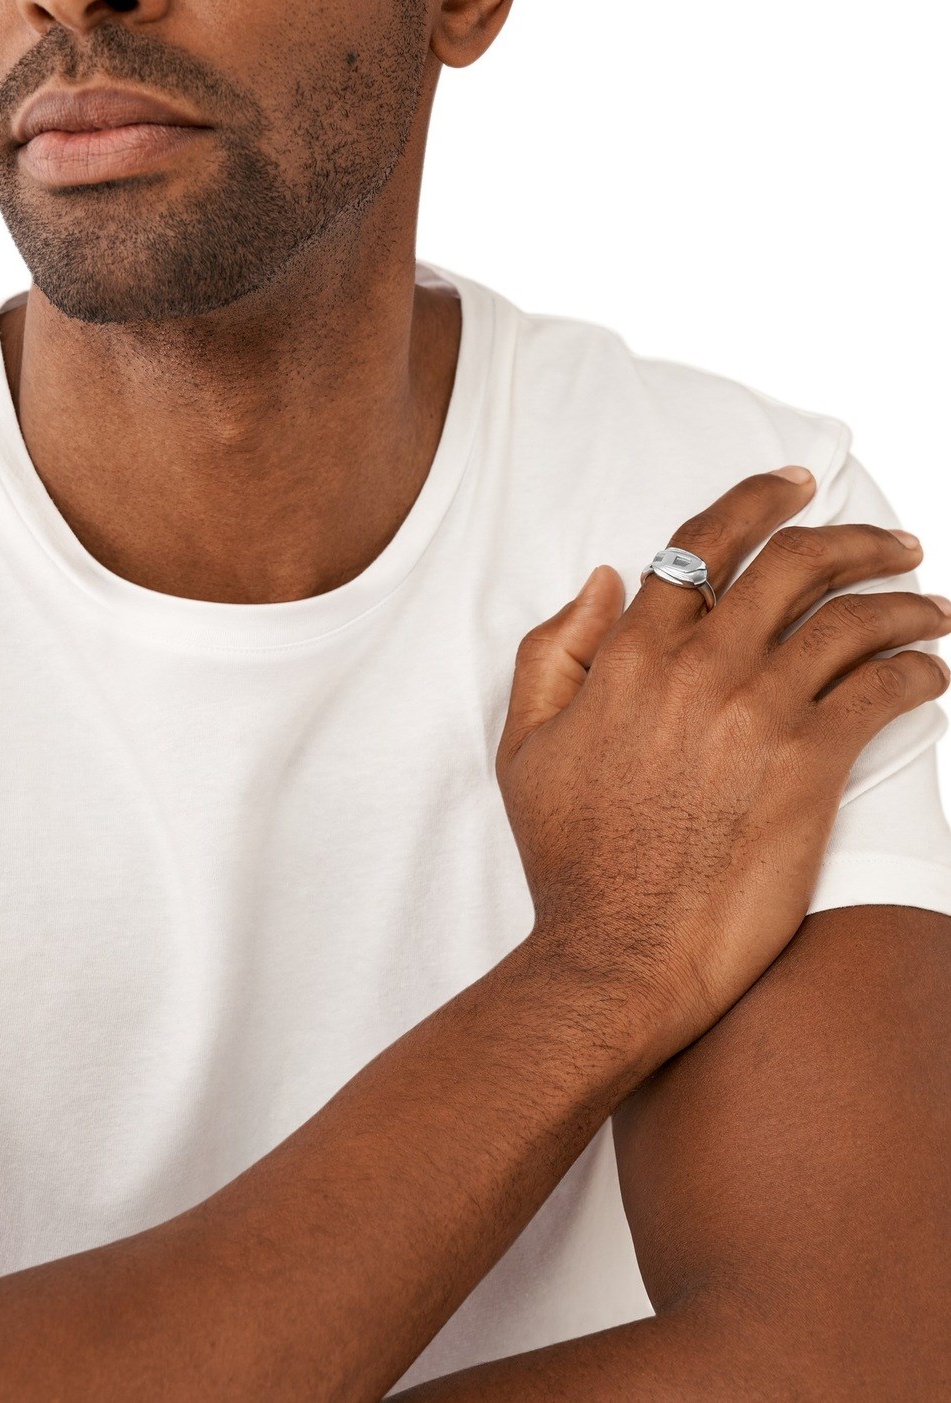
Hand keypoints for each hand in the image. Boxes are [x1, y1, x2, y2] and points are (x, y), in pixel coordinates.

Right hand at [495, 466, 950, 1063]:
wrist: (618, 952)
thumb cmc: (570, 858)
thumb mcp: (525, 744)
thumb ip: (556, 650)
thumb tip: (608, 579)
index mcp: (631, 654)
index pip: (704, 543)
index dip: (758, 499)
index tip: (797, 483)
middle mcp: (700, 667)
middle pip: (794, 563)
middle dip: (853, 537)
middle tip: (893, 542)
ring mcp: (759, 712)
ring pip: (852, 619)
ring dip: (904, 600)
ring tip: (931, 604)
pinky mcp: (811, 766)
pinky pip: (883, 688)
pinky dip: (917, 669)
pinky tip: (930, 673)